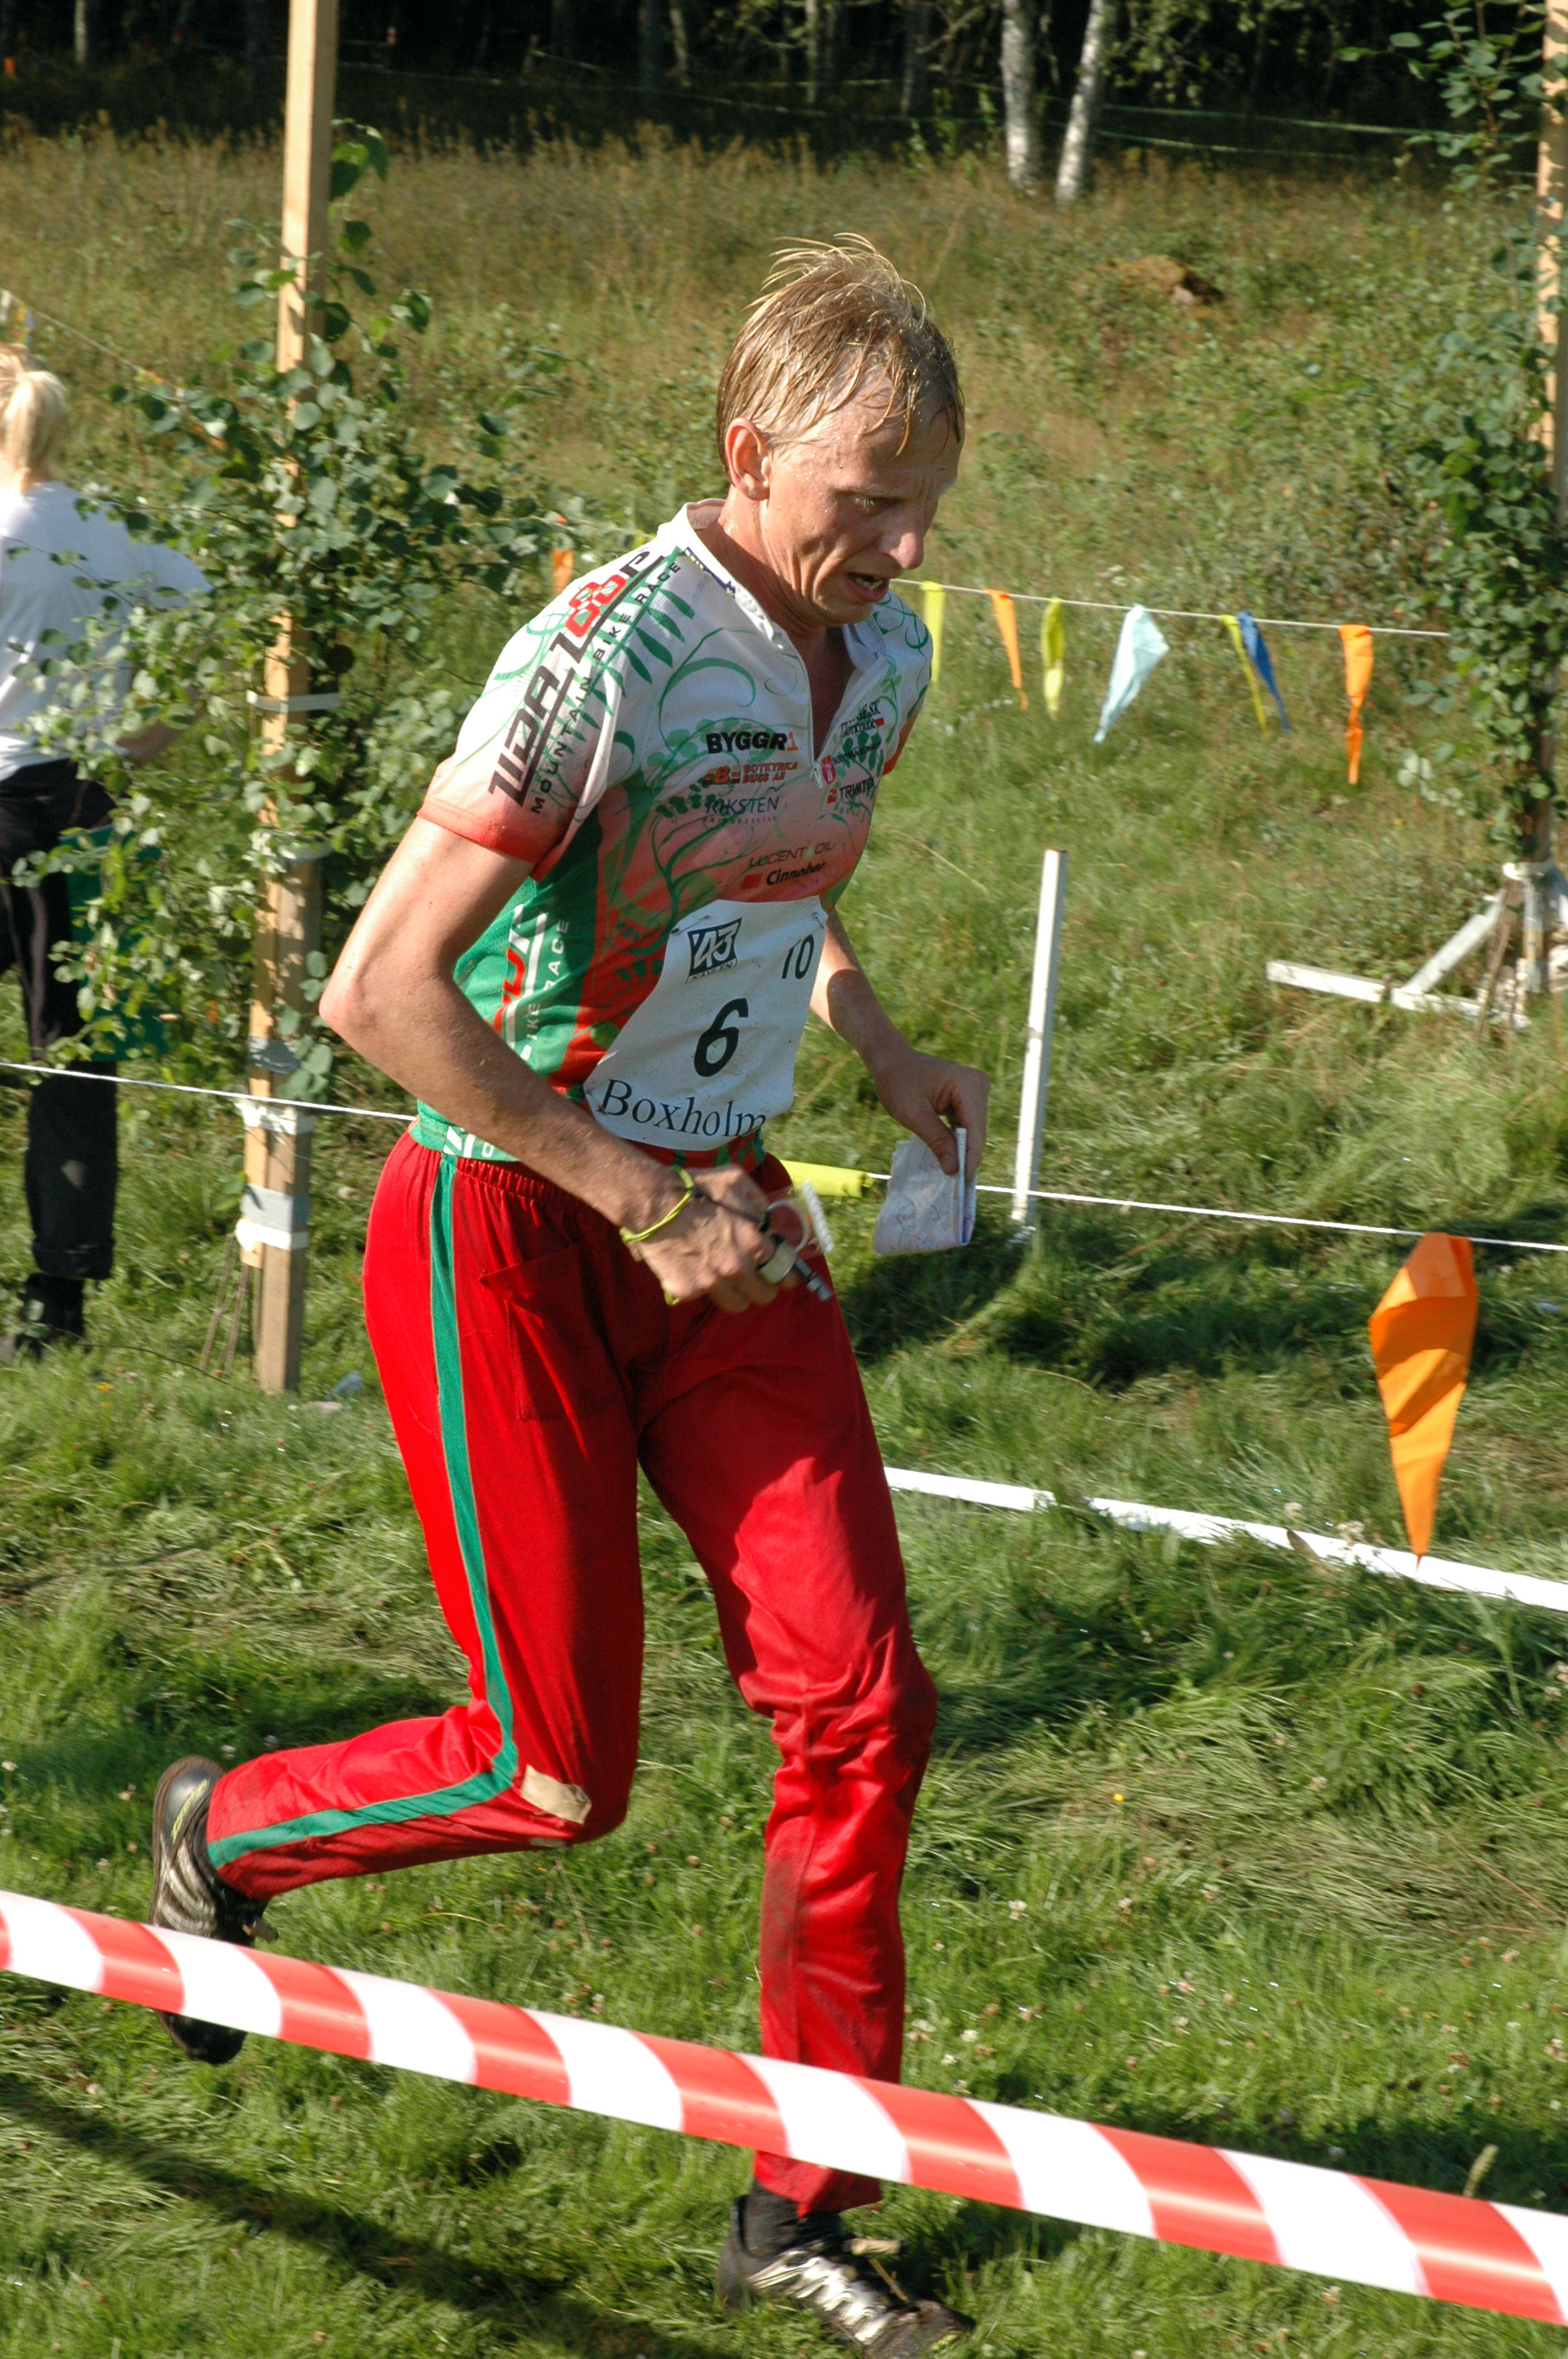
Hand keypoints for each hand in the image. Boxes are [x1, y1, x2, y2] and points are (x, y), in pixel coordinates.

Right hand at [638, 1166, 782, 1312]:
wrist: (652, 1203)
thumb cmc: (694, 1188)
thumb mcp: (735, 1180)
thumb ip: (757, 1200)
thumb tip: (766, 1217)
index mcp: (754, 1243)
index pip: (785, 1272)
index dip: (787, 1275)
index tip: (784, 1276)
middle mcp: (736, 1268)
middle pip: (764, 1296)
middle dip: (762, 1287)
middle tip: (754, 1278)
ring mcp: (711, 1283)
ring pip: (736, 1305)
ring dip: (736, 1294)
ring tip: (727, 1280)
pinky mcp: (686, 1291)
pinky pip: (703, 1297)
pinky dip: (702, 1288)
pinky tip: (695, 1270)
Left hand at [870, 1043, 991, 1174]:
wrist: (891, 1060)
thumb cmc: (898, 1081)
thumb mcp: (913, 1113)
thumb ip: (936, 1140)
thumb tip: (954, 1169)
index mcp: (968, 1084)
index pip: (975, 1127)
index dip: (971, 1156)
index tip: (964, 1182)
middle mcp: (979, 1085)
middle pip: (977, 1130)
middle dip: (967, 1156)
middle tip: (959, 1187)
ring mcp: (976, 1090)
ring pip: (973, 1130)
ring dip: (963, 1150)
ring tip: (955, 1176)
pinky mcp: (969, 1097)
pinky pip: (967, 1125)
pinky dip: (958, 1141)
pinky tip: (951, 1158)